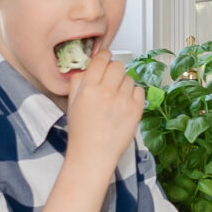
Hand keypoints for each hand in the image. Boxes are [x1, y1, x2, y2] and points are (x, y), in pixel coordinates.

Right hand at [63, 46, 144, 173]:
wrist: (94, 154)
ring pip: (129, 78)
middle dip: (114, 71)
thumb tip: (88, 67)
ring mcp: (123, 100)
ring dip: (123, 84)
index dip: (103, 57)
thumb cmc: (82, 131)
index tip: (105, 60)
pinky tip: (125, 104)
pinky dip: (133, 94)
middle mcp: (106, 91)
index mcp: (88, 88)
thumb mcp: (72, 102)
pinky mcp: (136, 110)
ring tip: (116, 98)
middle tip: (111, 81)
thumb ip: (78, 81)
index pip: (101, 59)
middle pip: (117, 66)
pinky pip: (139, 90)